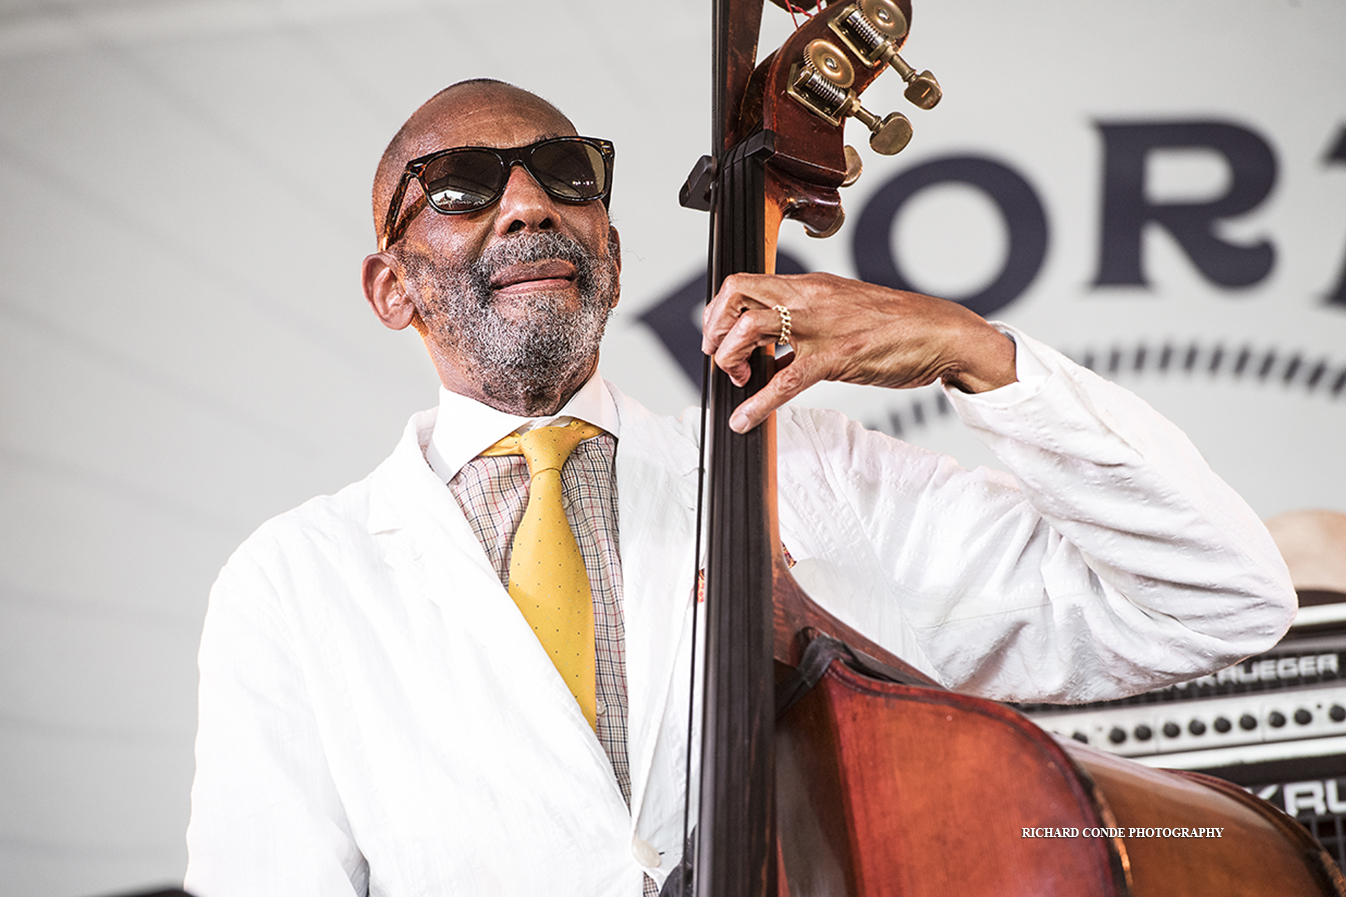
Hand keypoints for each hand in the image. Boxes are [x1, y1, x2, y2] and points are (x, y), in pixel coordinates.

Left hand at [701, 272, 1016, 432]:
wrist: (941, 331)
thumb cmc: (895, 327)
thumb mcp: (840, 314)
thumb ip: (802, 327)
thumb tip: (768, 355)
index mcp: (808, 285)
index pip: (744, 282)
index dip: (720, 312)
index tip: (719, 338)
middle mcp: (808, 297)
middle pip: (737, 294)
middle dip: (715, 329)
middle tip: (720, 358)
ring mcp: (820, 326)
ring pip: (751, 329)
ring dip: (729, 358)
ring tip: (735, 382)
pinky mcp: (836, 357)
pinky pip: (785, 380)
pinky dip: (758, 403)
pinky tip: (745, 420)